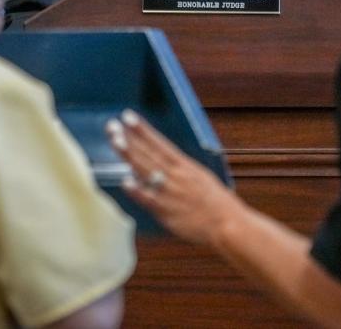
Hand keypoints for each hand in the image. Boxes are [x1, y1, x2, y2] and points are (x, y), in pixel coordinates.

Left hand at [106, 109, 242, 245]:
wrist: (228, 224)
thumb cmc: (216, 202)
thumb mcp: (200, 177)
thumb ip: (179, 170)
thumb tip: (162, 162)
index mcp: (185, 165)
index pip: (159, 142)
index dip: (142, 129)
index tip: (128, 116)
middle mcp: (176, 175)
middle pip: (148, 153)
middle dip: (129, 138)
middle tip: (112, 126)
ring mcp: (170, 192)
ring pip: (146, 170)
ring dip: (130, 155)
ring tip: (115, 141)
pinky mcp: (167, 212)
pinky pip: (149, 199)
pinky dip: (138, 190)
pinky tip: (125, 181)